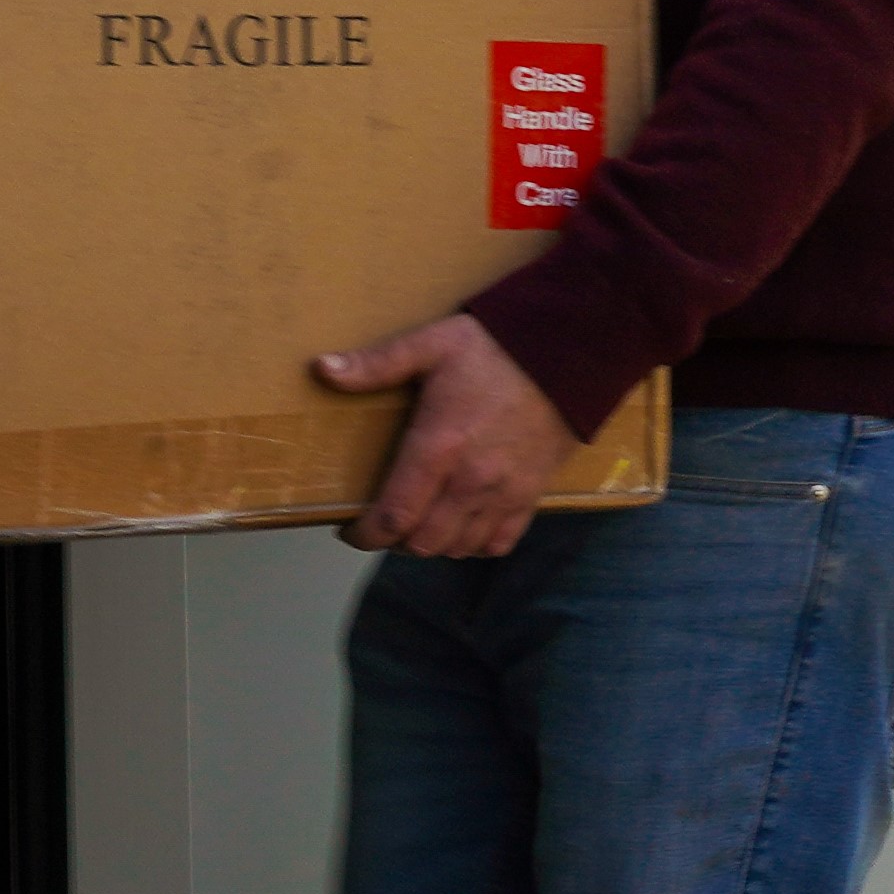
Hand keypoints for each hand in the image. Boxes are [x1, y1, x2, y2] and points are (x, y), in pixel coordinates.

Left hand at [318, 313, 573, 557]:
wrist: (571, 350)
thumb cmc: (497, 347)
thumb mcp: (432, 345)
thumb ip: (377, 364)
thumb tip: (322, 370)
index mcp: (437, 447)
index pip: (392, 518)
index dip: (363, 535)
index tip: (350, 528)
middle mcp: (470, 480)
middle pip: (422, 544)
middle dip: (396, 539)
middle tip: (387, 519)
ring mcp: (504, 491)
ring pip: (458, 548)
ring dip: (435, 542)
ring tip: (423, 521)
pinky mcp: (531, 493)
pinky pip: (499, 542)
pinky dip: (477, 543)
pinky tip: (465, 524)